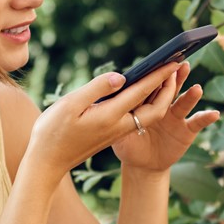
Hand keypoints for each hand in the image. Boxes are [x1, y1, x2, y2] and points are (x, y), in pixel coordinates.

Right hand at [27, 65, 182, 178]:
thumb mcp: (70, 105)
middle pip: (155, 108)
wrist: (47, 162)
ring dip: (160, 95)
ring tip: (164, 75)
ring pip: (148, 114)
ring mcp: (117, 131)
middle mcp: (119, 126)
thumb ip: (96, 89)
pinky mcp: (112, 134)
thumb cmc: (53, 132)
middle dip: (168, 88)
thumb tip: (120, 76)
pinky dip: (147, 102)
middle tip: (175, 66)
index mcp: (110, 116)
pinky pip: (137, 117)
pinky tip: (144, 90)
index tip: (173, 61)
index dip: (159, 76)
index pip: (141, 92)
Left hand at [111, 62, 219, 170]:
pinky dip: (206, 117)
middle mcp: (163, 105)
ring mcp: (176, 117)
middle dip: (177, 77)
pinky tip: (214, 114)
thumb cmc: (128, 145)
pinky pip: (197, 122)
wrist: (142, 165)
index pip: (152, 86)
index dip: (156, 75)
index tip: (161, 63)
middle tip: (182, 64)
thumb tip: (112, 104)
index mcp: (146, 102)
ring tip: (197, 89)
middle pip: (171, 88)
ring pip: (184, 102)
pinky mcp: (186, 130)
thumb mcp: (119, 132)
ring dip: (191, 95)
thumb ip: (119, 118)